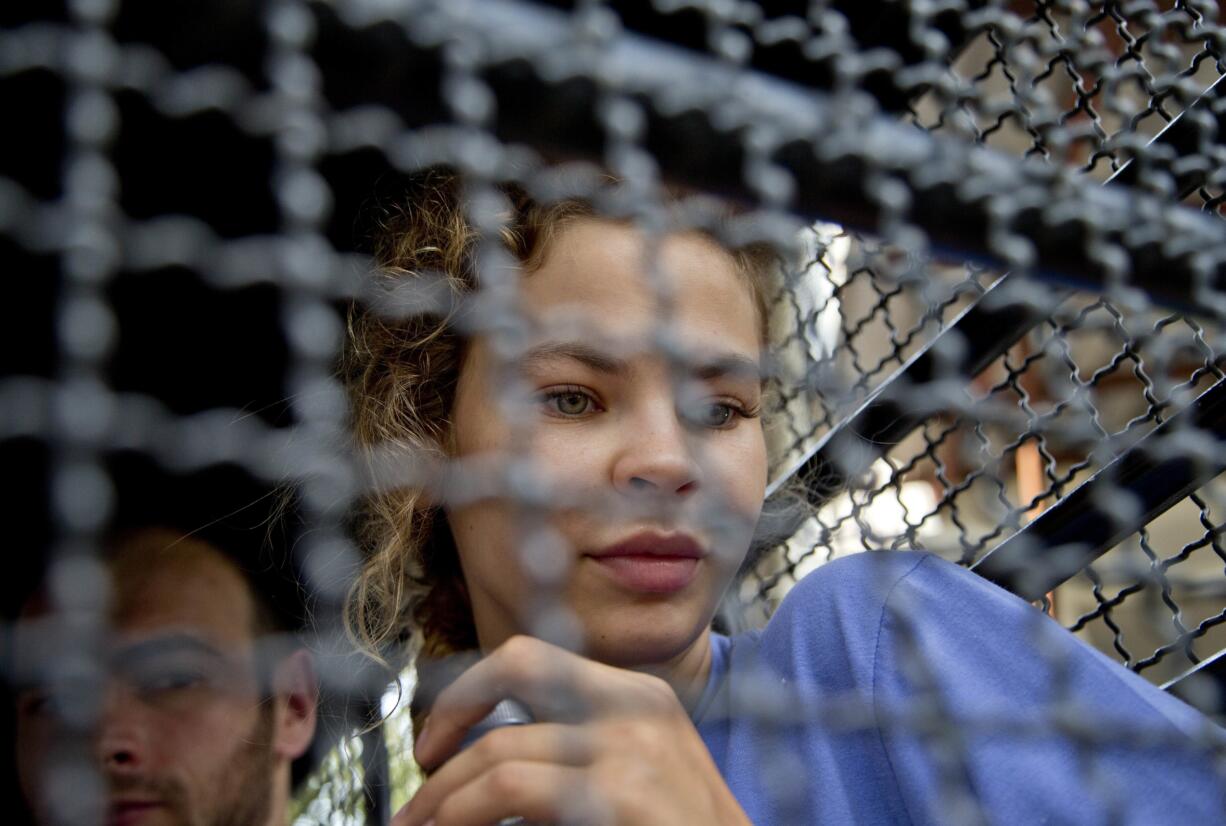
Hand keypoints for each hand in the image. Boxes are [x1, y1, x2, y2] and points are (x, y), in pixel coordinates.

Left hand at [394, 635, 750, 825]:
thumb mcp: (642, 776)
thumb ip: (580, 752)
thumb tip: (485, 759)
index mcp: (639, 697)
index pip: (528, 658)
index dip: (466, 693)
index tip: (434, 744)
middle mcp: (636, 709)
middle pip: (511, 681)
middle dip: (445, 737)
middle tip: (416, 794)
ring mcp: (632, 753)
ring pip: (498, 756)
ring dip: (442, 799)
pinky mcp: (621, 799)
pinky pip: (512, 793)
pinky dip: (465, 815)